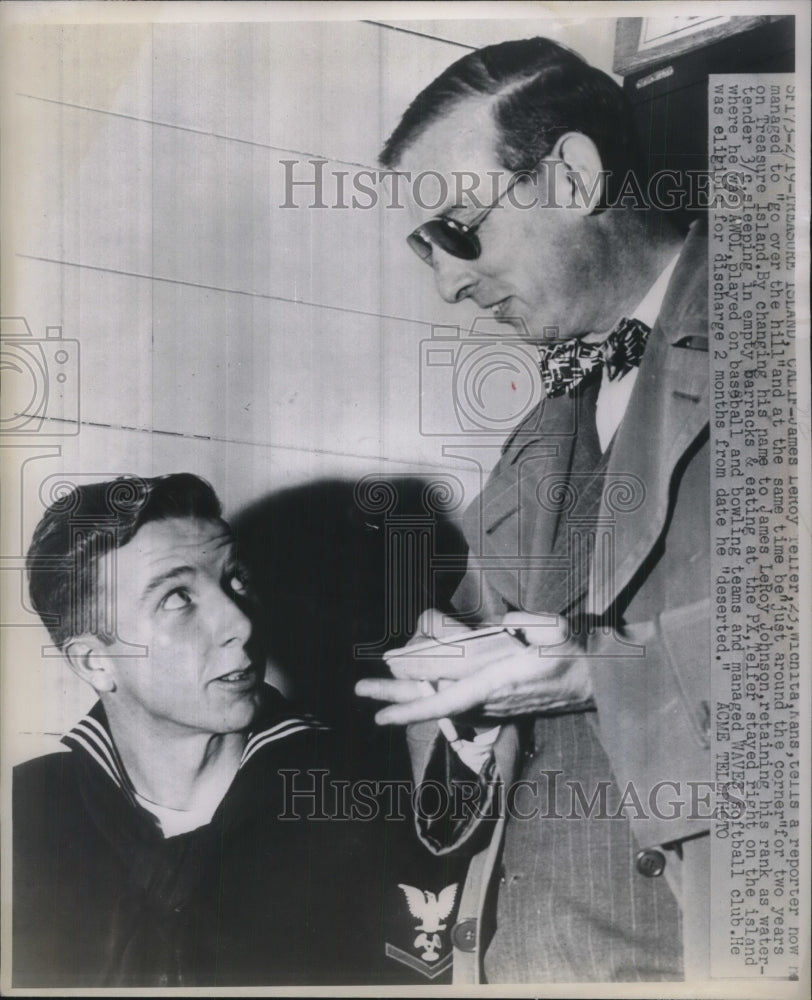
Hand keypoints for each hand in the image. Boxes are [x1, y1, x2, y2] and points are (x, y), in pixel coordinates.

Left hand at [355, 610, 593, 724]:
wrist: (595, 681)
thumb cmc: (572, 651)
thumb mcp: (555, 629)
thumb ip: (528, 623)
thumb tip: (504, 622)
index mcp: (499, 678)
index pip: (448, 688)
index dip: (415, 697)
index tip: (384, 695)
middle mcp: (489, 696)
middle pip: (434, 696)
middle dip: (396, 694)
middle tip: (360, 689)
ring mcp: (491, 705)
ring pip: (440, 700)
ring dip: (407, 695)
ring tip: (376, 690)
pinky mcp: (494, 706)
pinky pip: (454, 703)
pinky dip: (428, 698)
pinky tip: (409, 693)